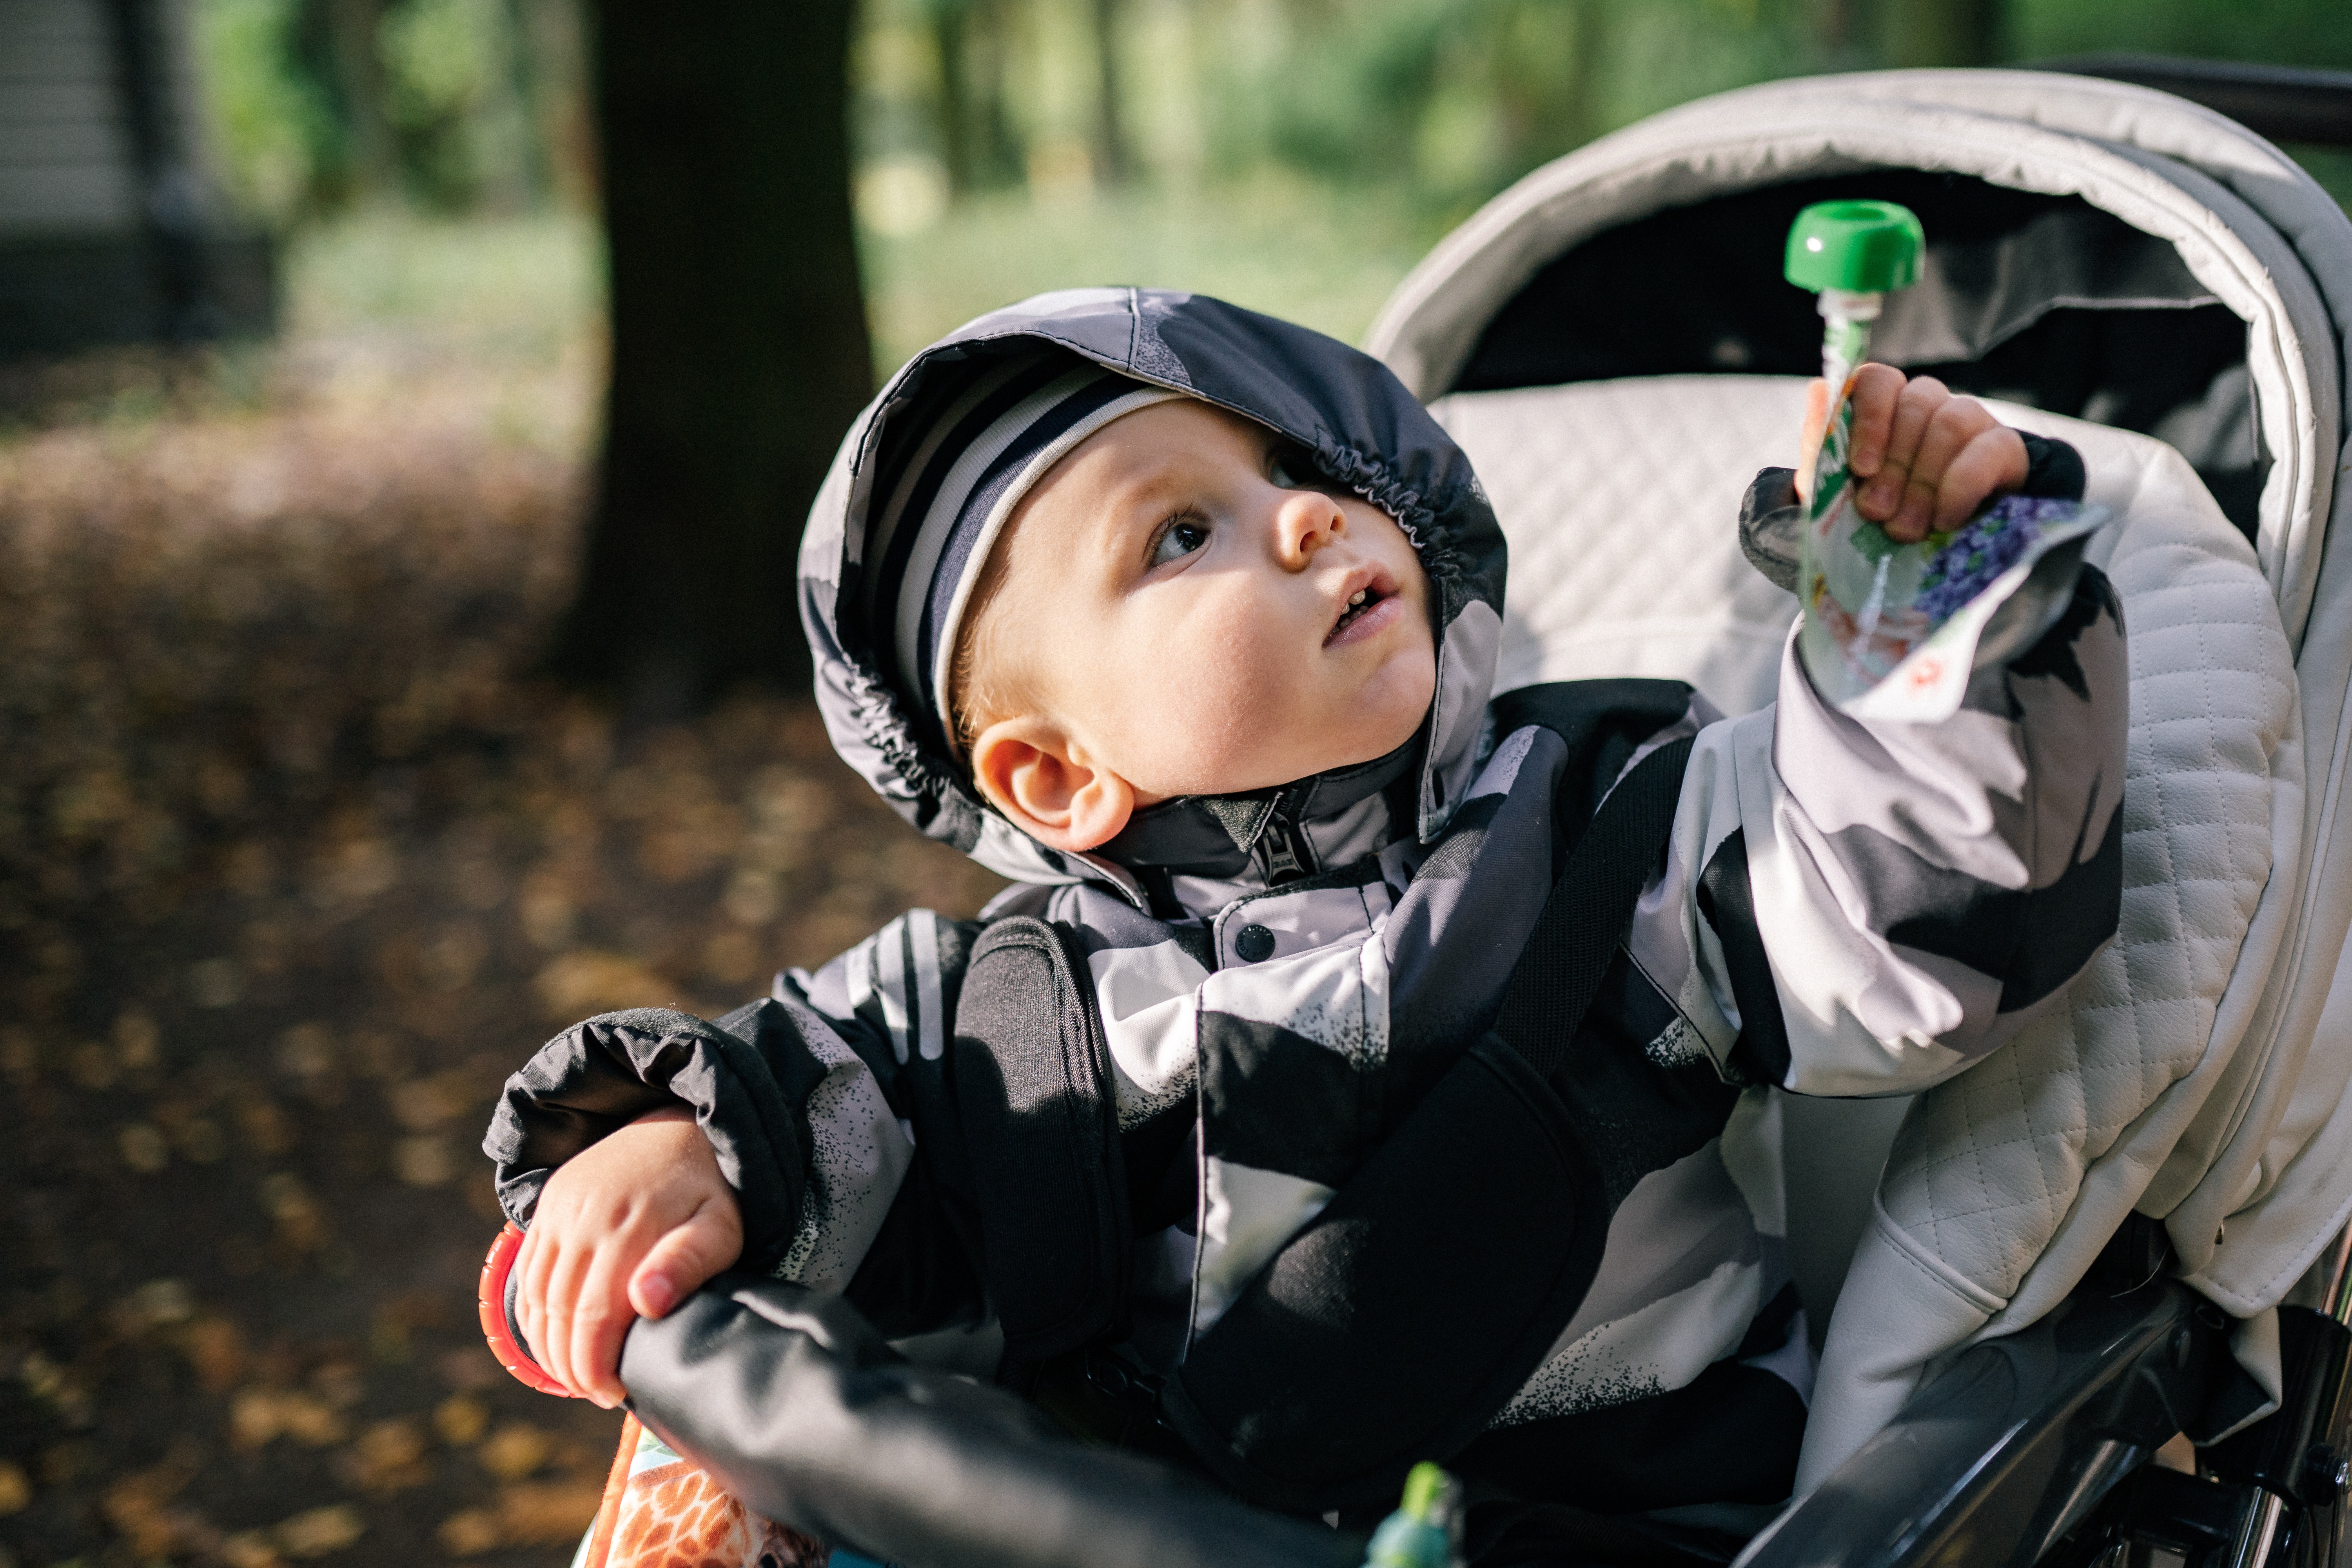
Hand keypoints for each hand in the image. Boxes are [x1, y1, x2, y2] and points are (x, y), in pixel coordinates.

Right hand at [512, 1105, 742, 1407]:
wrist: (682, 1127)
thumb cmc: (712, 1192)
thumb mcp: (721, 1226)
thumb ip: (688, 1262)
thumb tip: (645, 1302)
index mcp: (629, 1228)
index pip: (594, 1318)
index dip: (596, 1367)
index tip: (615, 1394)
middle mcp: (585, 1216)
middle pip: (560, 1314)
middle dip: (572, 1366)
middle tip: (597, 1393)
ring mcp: (561, 1208)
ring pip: (536, 1297)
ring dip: (548, 1345)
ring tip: (576, 1375)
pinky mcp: (550, 1203)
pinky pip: (528, 1271)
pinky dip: (534, 1314)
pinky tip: (555, 1339)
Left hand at [1800, 365, 2027, 543]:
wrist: (1926, 557)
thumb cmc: (1878, 515)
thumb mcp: (1839, 491)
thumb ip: (1825, 445)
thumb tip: (1817, 390)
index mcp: (1886, 407)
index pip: (1878, 380)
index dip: (1870, 419)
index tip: (1862, 468)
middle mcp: (1929, 404)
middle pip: (1915, 405)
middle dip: (1893, 466)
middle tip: (1877, 513)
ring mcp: (1970, 420)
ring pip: (1949, 423)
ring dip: (1923, 482)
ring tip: (1905, 528)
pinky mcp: (2004, 448)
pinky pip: (1986, 451)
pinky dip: (1960, 489)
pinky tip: (1944, 520)